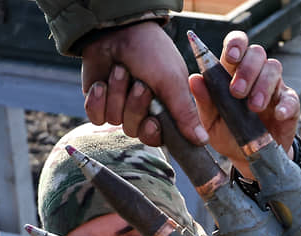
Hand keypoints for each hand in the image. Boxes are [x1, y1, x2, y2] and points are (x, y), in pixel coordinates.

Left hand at [81, 20, 208, 146]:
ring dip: (117, 94)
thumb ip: (185, 113)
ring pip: (115, 121)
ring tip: (121, 72)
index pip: (160, 138)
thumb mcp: (172, 81)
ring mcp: (120, 107)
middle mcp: (143, 111)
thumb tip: (203, 141)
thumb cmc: (151, 52)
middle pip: (136, 131)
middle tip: (139, 84)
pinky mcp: (99, 103)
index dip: (154, 132)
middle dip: (135, 107)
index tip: (153, 121)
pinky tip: (102, 84)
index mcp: (164, 108)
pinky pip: (96, 117)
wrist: (117, 31)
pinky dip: (98, 100)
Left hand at [189, 31, 299, 176]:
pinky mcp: (289, 106)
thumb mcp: (211, 122)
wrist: (248, 160)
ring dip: (263, 85)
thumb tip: (194, 79)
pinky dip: (285, 105)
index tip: (230, 56)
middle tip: (237, 92)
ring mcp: (274, 88)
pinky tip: (278, 114)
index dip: (236, 44)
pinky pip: (291, 98)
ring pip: (274, 69)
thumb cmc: (228, 134)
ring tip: (253, 108)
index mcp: (233, 73)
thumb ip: (204, 101)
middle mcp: (255, 75)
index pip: (237, 45)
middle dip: (247, 69)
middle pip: (257, 53)